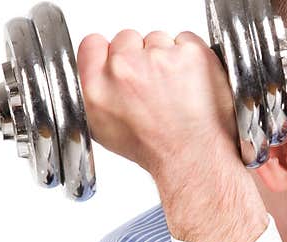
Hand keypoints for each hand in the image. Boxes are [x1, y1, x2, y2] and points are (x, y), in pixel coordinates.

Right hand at [77, 29, 238, 178]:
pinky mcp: (189, 53)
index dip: (110, 53)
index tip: (123, 66)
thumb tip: (99, 74)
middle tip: (155, 88)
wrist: (194, 158)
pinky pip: (187, 40)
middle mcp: (124, 69)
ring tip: (176, 91)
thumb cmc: (158, 150)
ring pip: (159, 40)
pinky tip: (192, 84)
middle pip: (127, 39)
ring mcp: (158, 58)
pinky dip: (192, 58)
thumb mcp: (105, 131)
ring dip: (167, 58)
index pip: (93, 44)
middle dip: (141, 57)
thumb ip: (95, 94)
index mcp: (97, 87)